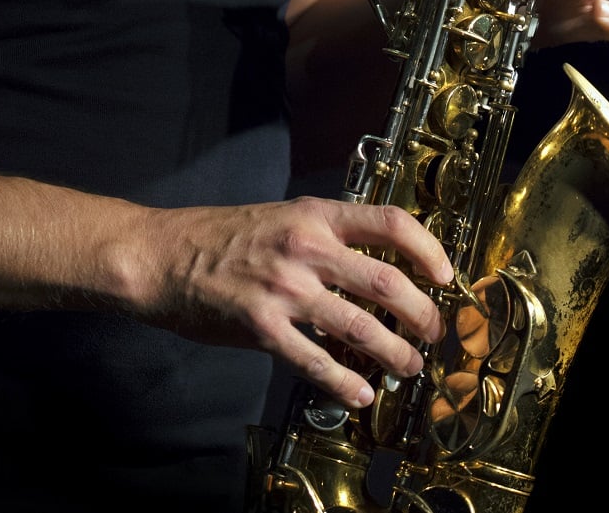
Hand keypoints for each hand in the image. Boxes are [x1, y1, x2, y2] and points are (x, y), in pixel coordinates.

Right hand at [135, 196, 452, 409]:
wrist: (162, 256)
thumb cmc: (221, 238)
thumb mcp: (283, 218)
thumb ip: (328, 238)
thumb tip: (376, 268)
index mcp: (315, 216)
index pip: (390, 223)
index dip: (428, 249)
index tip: (445, 274)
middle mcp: (306, 249)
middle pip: (386, 283)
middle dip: (421, 314)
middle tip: (433, 332)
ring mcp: (285, 290)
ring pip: (359, 326)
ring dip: (393, 352)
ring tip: (408, 366)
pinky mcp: (262, 327)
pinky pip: (315, 360)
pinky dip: (344, 381)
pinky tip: (360, 392)